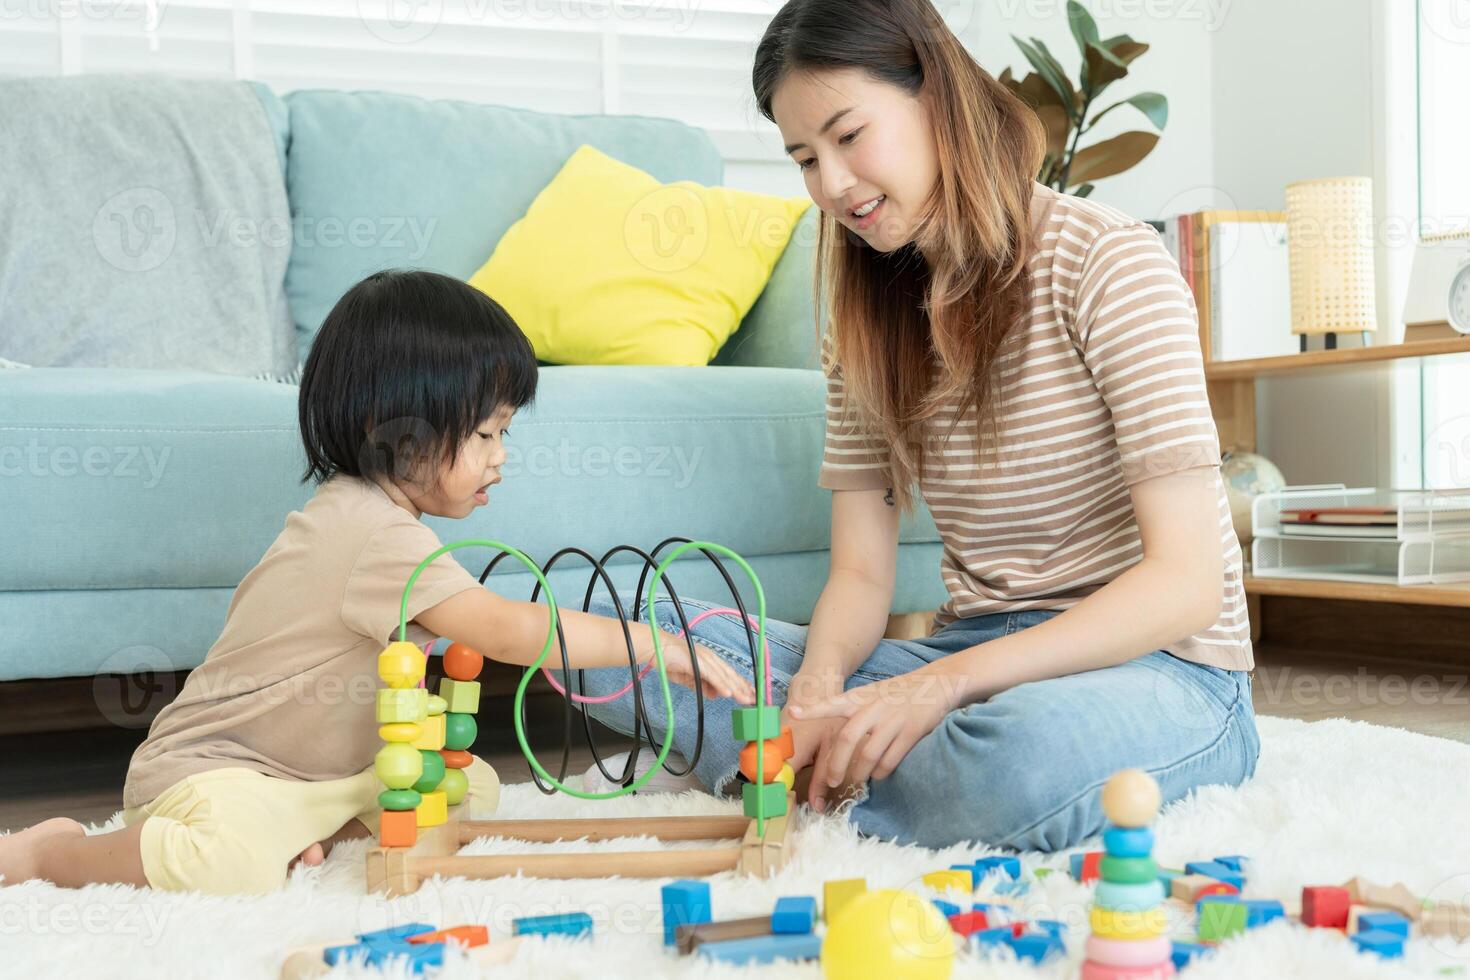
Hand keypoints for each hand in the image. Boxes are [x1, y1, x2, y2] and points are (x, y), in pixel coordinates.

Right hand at [647, 635, 755, 703]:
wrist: (655, 648)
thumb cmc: (670, 660)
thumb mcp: (688, 678)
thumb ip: (701, 686)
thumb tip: (715, 695)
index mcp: (709, 661)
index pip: (728, 674)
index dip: (740, 684)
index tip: (751, 694)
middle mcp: (710, 658)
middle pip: (730, 675)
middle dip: (743, 688)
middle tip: (754, 699)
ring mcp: (703, 659)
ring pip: (723, 676)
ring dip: (735, 688)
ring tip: (745, 699)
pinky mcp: (696, 661)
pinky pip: (711, 675)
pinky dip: (720, 684)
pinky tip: (728, 693)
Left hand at [788, 664, 968, 809]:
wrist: (935, 684)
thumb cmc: (896, 694)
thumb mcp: (871, 693)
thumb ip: (852, 710)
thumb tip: (831, 737)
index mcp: (861, 698)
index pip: (832, 703)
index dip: (813, 710)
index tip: (793, 713)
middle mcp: (874, 707)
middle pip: (847, 739)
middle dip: (837, 764)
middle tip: (832, 781)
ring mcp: (893, 720)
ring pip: (869, 755)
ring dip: (859, 773)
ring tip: (856, 781)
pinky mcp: (911, 732)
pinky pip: (890, 760)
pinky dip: (881, 773)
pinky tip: (878, 774)